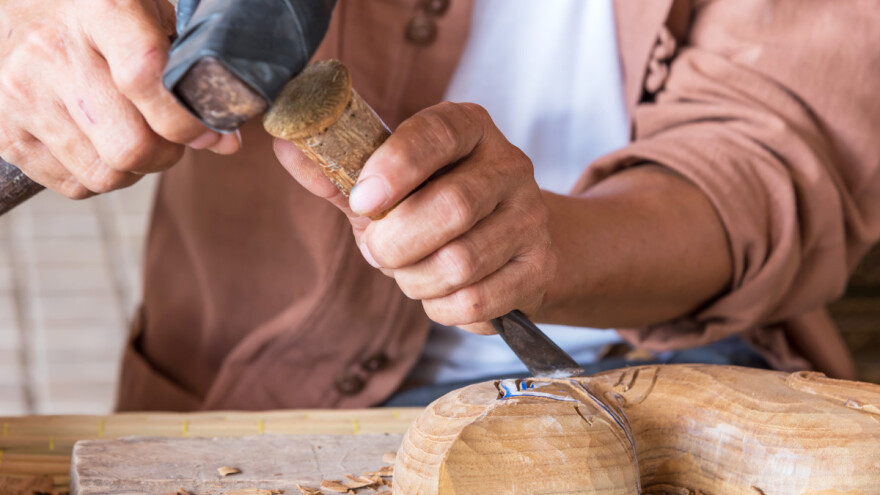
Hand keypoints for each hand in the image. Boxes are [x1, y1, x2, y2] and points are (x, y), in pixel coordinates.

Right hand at [0, 0, 239, 198]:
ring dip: (134, 169)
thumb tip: (225, 142)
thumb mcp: (151, 13)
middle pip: (129, 144)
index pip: (145, 78)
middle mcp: (52, 51)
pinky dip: (99, 176)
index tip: (209, 132)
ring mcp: (22, 93)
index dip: (185, 120)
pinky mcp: (5, 130)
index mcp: (100, 11)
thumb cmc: (101, 14)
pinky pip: (73, 185)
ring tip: (134, 136)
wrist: (23, 6)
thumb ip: (189, 72)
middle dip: (166, 154)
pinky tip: (99, 143)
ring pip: (104, 174)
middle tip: (171, 138)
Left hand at [275, 102, 557, 333]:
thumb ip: (341, 174)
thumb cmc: (437, 206)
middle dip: (396, 243)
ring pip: (461, 263)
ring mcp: (530, 217)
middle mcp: (509, 165)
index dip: (394, 168)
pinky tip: (438, 294)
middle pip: (452, 207)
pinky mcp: (538, 268)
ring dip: (415, 280)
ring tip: (409, 272)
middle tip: (378, 252)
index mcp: (468, 128)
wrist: (514, 242)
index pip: (436, 134)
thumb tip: (286, 149)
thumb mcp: (391, 185)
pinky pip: (476, 302)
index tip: (363, 202)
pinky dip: (441, 309)